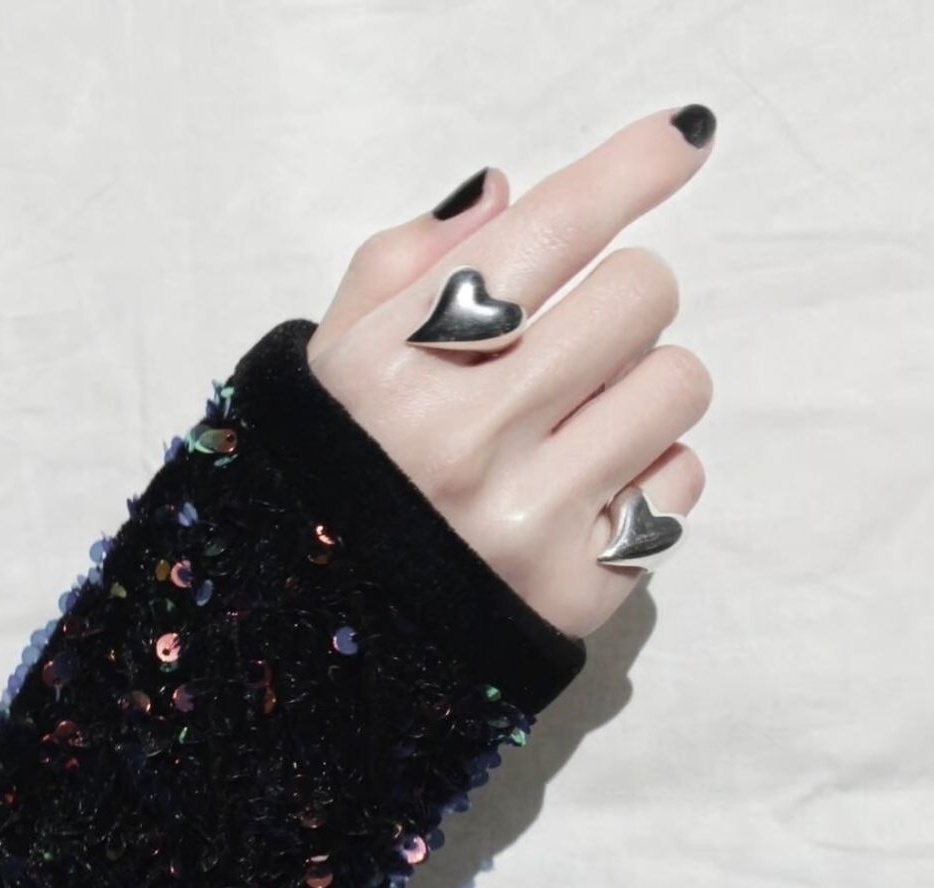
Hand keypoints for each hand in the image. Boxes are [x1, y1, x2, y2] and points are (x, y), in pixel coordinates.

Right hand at [305, 105, 715, 638]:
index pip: (544, 233)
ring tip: (582, 420)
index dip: (628, 169)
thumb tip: (507, 193)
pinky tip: (588, 493)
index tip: (682, 138)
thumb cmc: (339, 472)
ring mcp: (526, 520)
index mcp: (393, 367)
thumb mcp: (335, 359)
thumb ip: (403, 262)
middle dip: (620, 301)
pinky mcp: (580, 589)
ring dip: (643, 385)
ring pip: (678, 383)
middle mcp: (461, 441)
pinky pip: (682, 483)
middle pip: (640, 294)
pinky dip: (649, 474)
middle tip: (578, 342)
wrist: (329, 626)